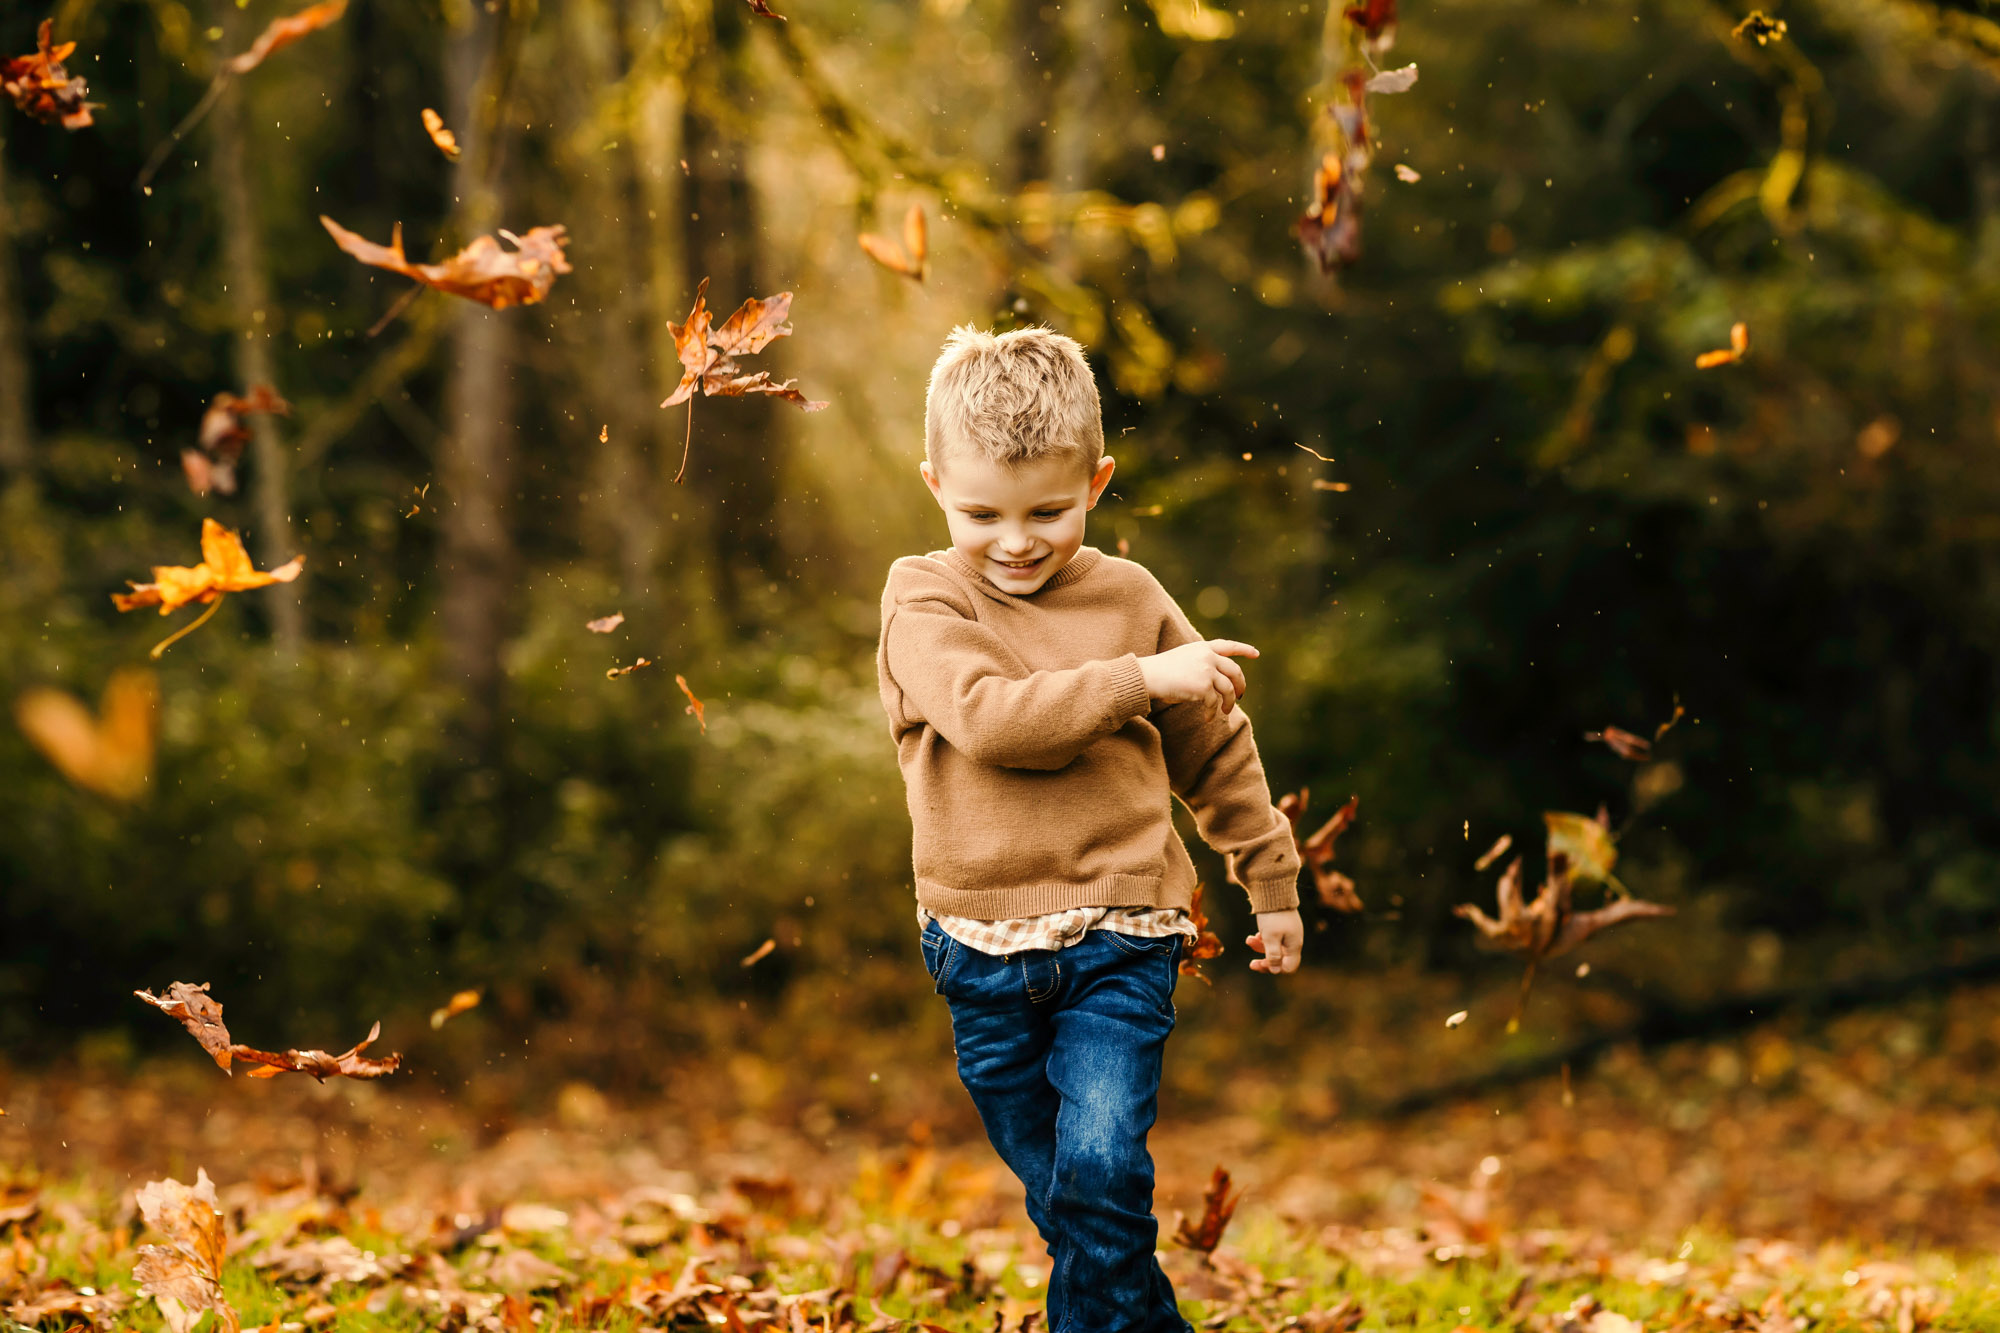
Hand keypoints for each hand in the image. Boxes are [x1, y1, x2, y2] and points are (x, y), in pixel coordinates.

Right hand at [1140, 639, 1257, 717]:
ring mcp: (1207, 670)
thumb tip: (1215, 686)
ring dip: (1229, 702)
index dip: (1244, 650)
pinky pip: (1214, 702)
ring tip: (1225, 712)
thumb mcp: (1183, 661)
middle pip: (1234, 671)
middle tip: (1240, 696)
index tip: (1256, 654)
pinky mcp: (1204, 686)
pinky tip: (1208, 718)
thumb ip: (1201, 667)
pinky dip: (1212, 712)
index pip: (1228, 646)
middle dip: (1240, 684)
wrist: (1148, 676)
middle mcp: (1207, 656)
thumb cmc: (1160, 672)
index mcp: (1202, 647)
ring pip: (1228, 689)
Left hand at [1247, 909, 1302, 974]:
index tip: (1262, 963)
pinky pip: (1273, 938)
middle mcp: (1293, 940)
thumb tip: (1275, 971)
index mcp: (1294, 945)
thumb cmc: (1272, 915)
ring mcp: (1288, 933)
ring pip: (1275, 948)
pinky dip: (1263, 939)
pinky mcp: (1281, 926)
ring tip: (1249, 940)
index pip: (1289, 966)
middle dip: (1265, 961)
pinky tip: (1254, 935)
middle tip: (1251, 964)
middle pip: (1281, 959)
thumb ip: (1273, 955)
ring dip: (1260, 948)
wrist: (1273, 890)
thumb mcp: (1270, 937)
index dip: (1275, 969)